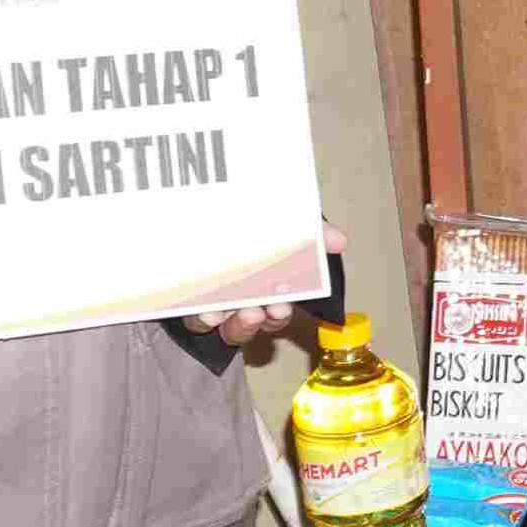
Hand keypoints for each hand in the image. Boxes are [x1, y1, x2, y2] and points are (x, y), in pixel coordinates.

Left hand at [183, 222, 348, 348]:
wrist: (199, 200)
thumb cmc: (247, 219)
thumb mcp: (282, 221)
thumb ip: (311, 233)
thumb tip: (341, 241)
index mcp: (265, 285)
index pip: (277, 309)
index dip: (278, 314)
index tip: (280, 306)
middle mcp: (239, 298)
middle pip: (253, 321)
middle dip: (259, 320)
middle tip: (260, 311)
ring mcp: (211, 301)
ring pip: (225, 326)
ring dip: (234, 324)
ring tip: (232, 311)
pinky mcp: (185, 300)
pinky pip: (195, 320)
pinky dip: (202, 317)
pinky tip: (207, 308)